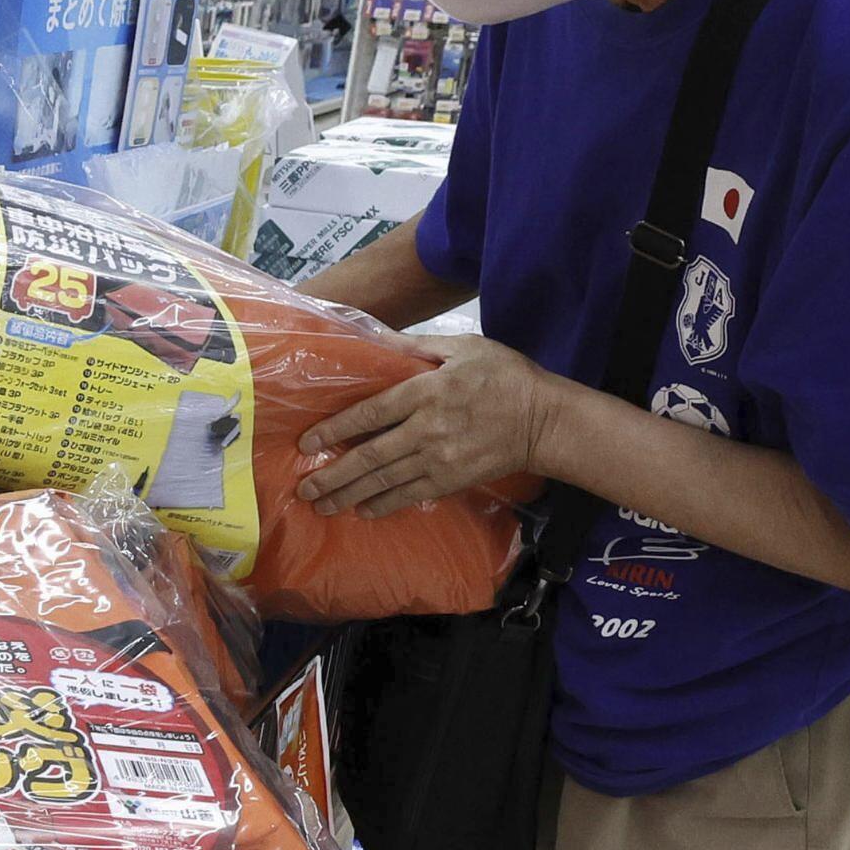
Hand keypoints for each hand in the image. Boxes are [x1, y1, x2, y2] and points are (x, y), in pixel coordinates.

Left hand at [295, 334, 564, 517]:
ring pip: (384, 481)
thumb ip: (417, 347)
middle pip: (369, 455)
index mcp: (427, 391)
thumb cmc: (504, 376)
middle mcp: (427, 429)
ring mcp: (439, 459)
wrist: (544, 419)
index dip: (334, 429)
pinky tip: (362, 510)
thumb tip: (376, 339)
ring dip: (348, 495)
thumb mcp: (464, 347)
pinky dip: (383, 504)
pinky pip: (410, 496)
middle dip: (333, 475)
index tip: (307, 441)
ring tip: (321, 505)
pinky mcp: (452, 480)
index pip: (370, 413)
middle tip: (305, 489)